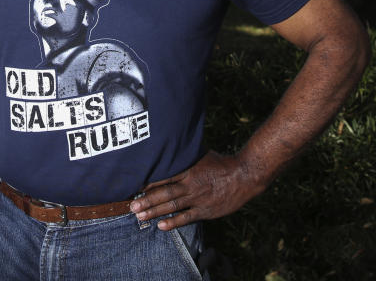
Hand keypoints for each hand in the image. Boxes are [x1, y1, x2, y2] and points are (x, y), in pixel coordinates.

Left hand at [129, 151, 260, 230]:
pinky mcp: (205, 211)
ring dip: (154, 211)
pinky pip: (186, 218)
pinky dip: (173, 222)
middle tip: (131, 206)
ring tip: (139, 216)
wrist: (244, 176)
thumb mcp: (201, 156)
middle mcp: (190, 184)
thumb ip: (186, 158)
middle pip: (164, 192)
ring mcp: (197, 198)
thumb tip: (170, 149)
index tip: (134, 187)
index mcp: (188, 170)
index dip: (148, 182)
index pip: (164, 176)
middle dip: (146, 199)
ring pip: (172, 206)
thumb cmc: (222, 163)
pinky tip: (161, 226)